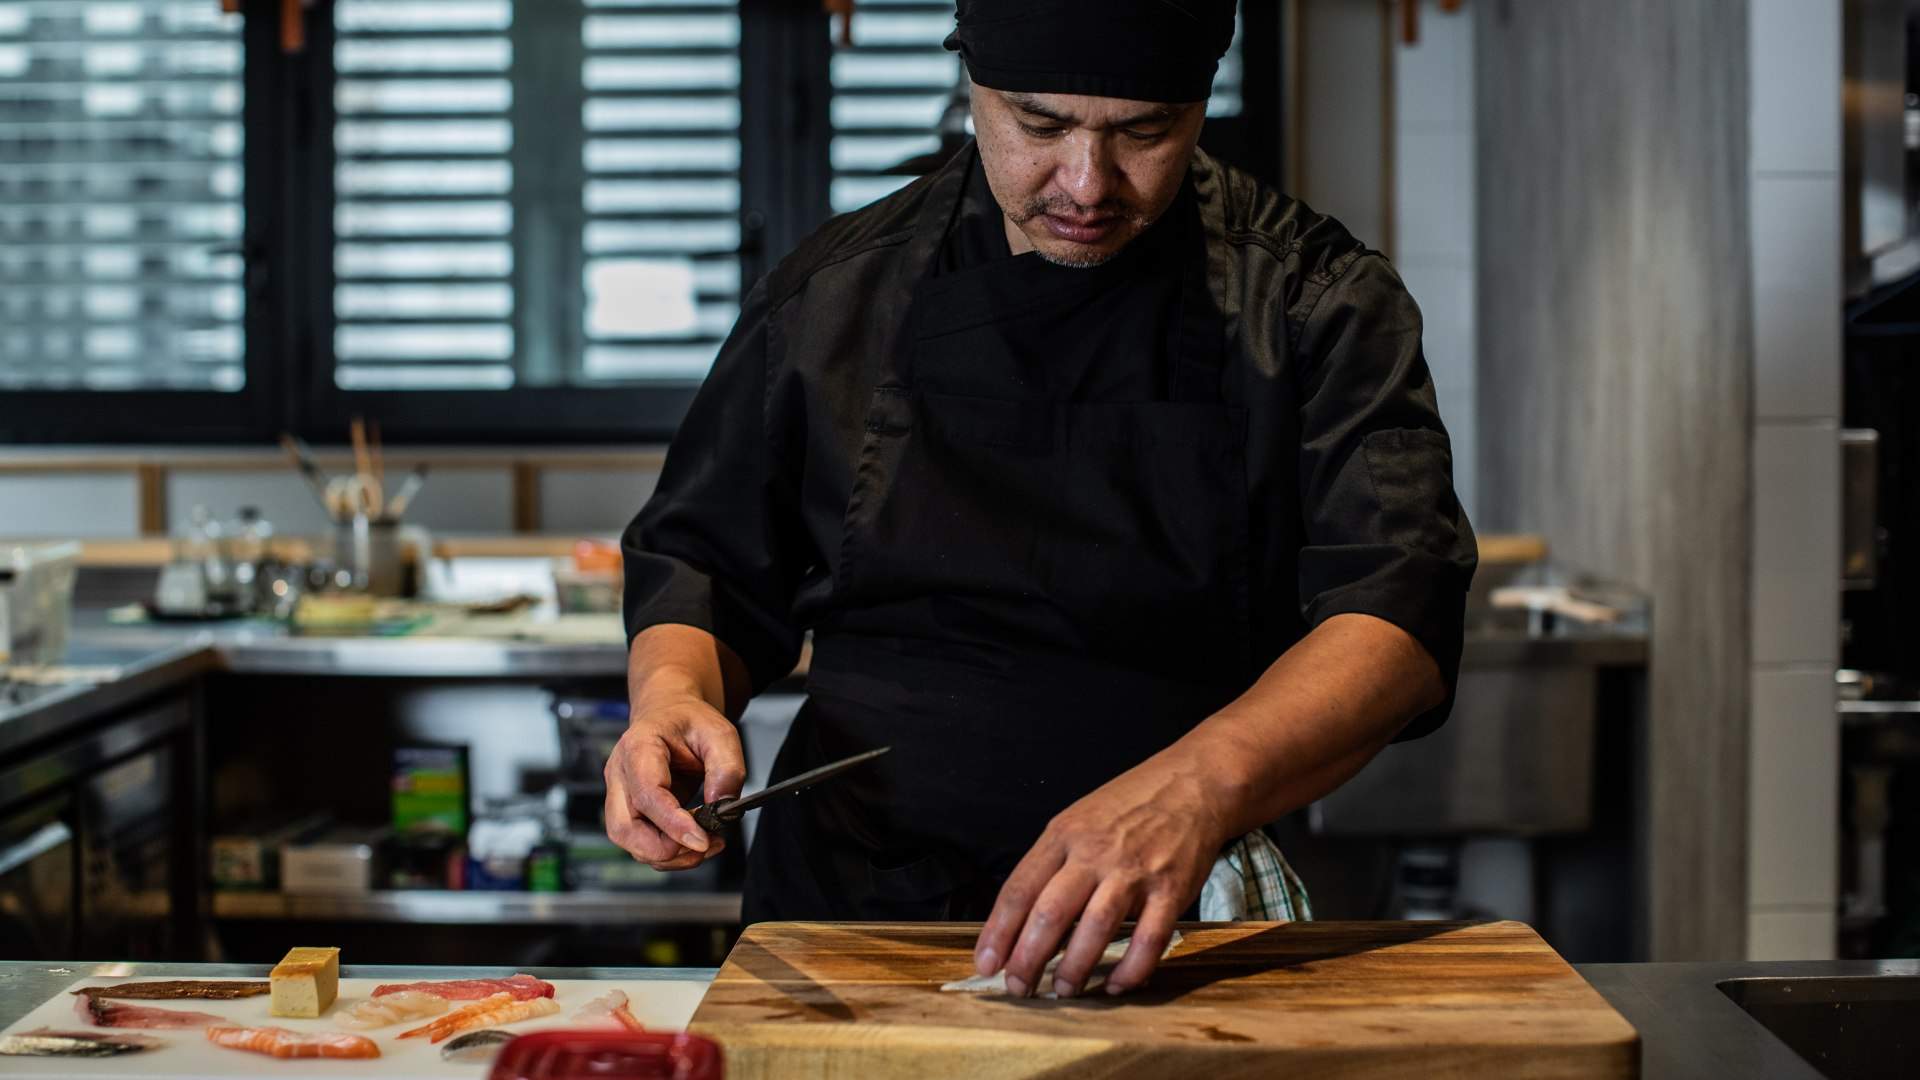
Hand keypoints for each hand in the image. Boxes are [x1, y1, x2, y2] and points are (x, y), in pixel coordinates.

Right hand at [603, 689, 744, 871]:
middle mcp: (620, 774)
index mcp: (638, 747)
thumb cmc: (688, 722)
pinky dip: (669, 852)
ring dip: (669, 855)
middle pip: (625, 829)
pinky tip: (695, 841)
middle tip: (704, 844)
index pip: (647, 794)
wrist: (669, 715)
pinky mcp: (629, 811)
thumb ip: (727, 767)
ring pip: (630, 843)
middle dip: (665, 849)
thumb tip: (722, 805)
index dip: (673, 824)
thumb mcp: (719, 733)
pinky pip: (641, 843)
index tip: (702, 840)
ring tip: (707, 843)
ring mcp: (620, 796)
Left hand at [973, 753, 1231, 997]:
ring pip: (1095, 928)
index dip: (999, 932)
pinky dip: (1130, 969)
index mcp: (1064, 835)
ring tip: (1061, 990)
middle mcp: (1095, 853)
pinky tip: (1115, 985)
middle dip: (1028, 958)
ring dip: (1074, 967)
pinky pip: (1148, 939)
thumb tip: (1023, 920)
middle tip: (1018, 987)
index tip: (985, 963)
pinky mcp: (1172, 889)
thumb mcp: (1078, 820)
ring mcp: (1134, 872)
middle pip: (1051, 912)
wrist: (1192, 783)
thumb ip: (1052, 864)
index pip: (1020, 889)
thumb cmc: (1128, 806)